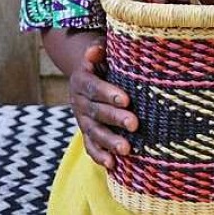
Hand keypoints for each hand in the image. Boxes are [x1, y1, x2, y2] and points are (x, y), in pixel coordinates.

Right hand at [68, 41, 138, 171]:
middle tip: (134, 124)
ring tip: (127, 149)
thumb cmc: (102, 62)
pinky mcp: (86, 133)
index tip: (126, 100)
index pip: (93, 87)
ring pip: (94, 132)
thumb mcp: (99, 51)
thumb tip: (96, 50)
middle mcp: (79, 101)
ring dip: (109, 141)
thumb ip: (98, 50)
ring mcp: (82, 120)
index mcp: (81, 80)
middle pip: (96, 112)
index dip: (108, 93)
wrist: (87, 76)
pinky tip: (113, 165)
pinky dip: (100, 156)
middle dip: (115, 119)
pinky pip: (90, 146)